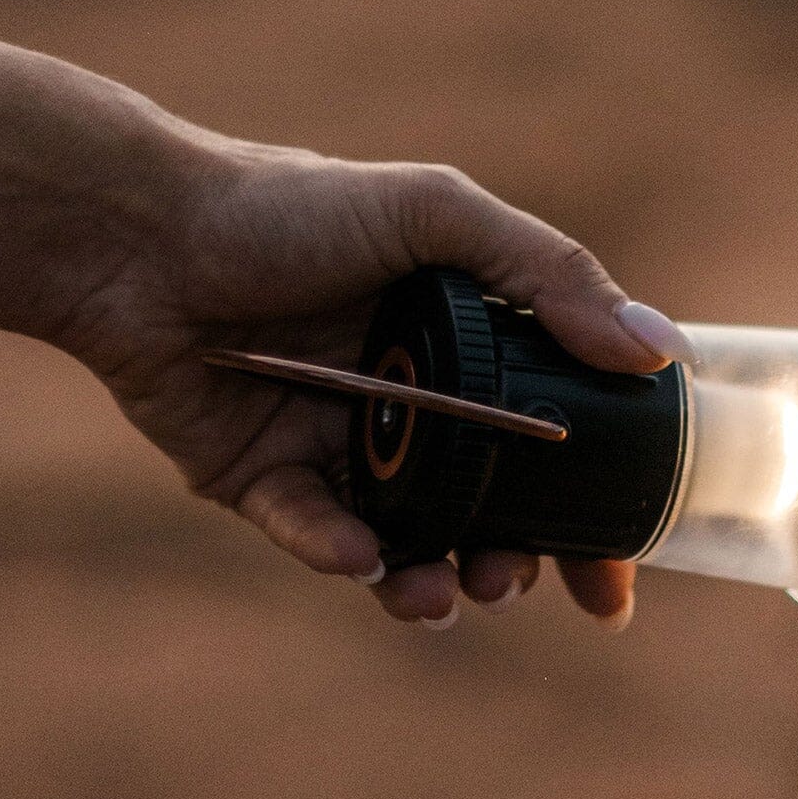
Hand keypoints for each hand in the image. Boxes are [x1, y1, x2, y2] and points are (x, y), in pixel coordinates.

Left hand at [57, 133, 697, 627]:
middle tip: (522, 581)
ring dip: (436, 578)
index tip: (621, 569)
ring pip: (406, 538)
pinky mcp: (262, 480)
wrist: (139, 233)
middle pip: (486, 506)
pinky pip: (314, 534)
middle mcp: (411, 399)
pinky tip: (362, 560)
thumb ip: (548, 275)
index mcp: (464, 341)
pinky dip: (341, 554)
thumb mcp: (435, 215)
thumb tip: (658, 353)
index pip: (553, 433)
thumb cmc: (289, 207)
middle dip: (514, 561)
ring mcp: (337, 445)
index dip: (592, 507)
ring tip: (448, 592)